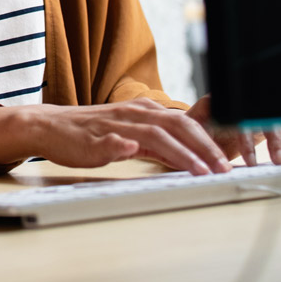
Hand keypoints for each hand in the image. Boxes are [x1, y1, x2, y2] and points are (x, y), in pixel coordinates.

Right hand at [0, 99, 232, 174]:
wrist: (49, 126)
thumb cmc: (91, 133)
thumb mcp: (131, 134)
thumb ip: (159, 141)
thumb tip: (191, 154)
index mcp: (144, 112)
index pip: (186, 123)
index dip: (211, 140)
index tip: (231, 161)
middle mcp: (133, 114)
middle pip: (177, 125)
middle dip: (204, 147)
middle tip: (224, 169)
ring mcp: (113, 125)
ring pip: (152, 134)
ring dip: (178, 152)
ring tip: (198, 169)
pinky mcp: (92, 138)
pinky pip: (109, 141)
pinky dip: (122, 145)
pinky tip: (131, 150)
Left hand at [186, 95, 280, 165]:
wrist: (195, 125)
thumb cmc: (193, 129)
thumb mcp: (191, 131)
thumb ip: (199, 139)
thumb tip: (210, 153)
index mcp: (224, 105)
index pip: (240, 117)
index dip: (247, 139)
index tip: (250, 161)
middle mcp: (243, 105)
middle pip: (265, 117)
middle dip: (274, 141)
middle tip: (278, 162)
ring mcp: (256, 112)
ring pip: (279, 121)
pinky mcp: (266, 120)